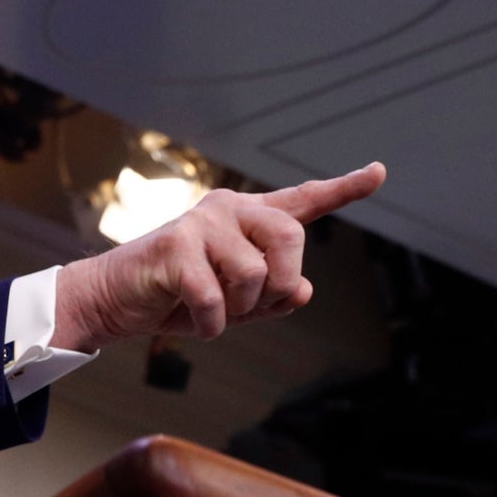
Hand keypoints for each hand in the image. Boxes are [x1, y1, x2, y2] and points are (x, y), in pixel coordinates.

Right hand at [53, 163, 385, 352]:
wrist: (116, 301)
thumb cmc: (180, 298)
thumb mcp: (238, 303)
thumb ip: (275, 293)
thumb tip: (303, 290)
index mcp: (249, 219)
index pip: (304, 201)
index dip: (345, 188)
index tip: (380, 171)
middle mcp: (229, 210)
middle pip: (291, 238)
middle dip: (280, 283)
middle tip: (252, 305)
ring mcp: (201, 224)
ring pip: (255, 273)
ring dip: (239, 309)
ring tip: (213, 310)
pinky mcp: (175, 247)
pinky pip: (216, 299)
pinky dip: (211, 325)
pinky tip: (193, 320)